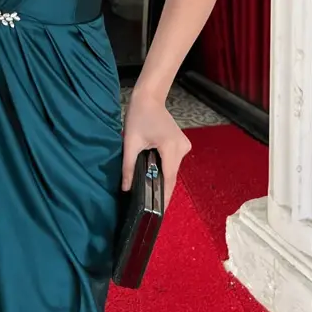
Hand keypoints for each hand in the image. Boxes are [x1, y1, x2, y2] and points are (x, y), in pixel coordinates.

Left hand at [121, 90, 191, 210]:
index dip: (164, 198)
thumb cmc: (138, 116)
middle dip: (161, 189)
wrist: (149, 98)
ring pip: (172, 169)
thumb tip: (126, 189)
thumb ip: (128, 166)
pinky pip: (173, 162)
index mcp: (171, 148)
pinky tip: (154, 173)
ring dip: (162, 178)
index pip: (169, 179)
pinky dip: (164, 168)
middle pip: (171, 176)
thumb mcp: (130, 142)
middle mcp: (182, 149)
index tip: (158, 214)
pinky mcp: (182, 144)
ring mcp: (184, 146)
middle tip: (149, 205)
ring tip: (150, 191)